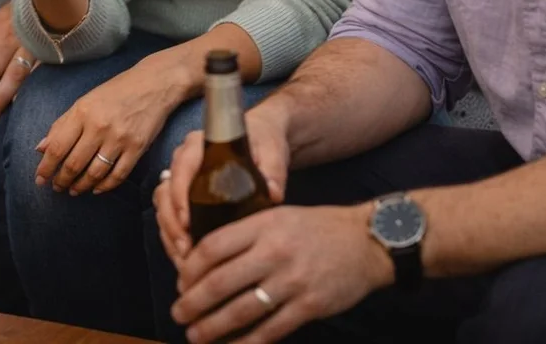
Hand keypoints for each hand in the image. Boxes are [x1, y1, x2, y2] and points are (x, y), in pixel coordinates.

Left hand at [35, 57, 183, 195]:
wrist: (153, 84)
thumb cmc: (114, 92)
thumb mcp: (84, 102)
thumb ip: (61, 125)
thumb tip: (40, 148)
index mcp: (82, 113)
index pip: (57, 148)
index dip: (46, 168)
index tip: (40, 179)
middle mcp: (99, 126)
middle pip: (74, 164)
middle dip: (61, 180)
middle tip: (57, 188)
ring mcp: (119, 139)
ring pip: (94, 173)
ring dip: (81, 186)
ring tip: (74, 190)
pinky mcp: (137, 148)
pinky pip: (118, 175)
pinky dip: (105, 186)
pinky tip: (96, 189)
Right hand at [154, 103, 290, 261]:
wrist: (262, 139)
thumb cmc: (263, 141)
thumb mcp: (271, 150)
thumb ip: (273, 169)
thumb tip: (273, 194)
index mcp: (199, 144)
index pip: (182, 168)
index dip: (179, 196)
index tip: (187, 221)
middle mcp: (184, 159)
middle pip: (165, 191)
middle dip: (172, 223)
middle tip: (186, 248)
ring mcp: (181, 178)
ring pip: (163, 206)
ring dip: (170, 233)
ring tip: (186, 258)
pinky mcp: (184, 194)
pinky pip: (169, 216)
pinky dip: (173, 237)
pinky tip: (186, 257)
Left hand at [168, 205, 393, 342]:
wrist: (367, 242)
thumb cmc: (318, 227)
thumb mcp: (279, 215)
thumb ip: (246, 231)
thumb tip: (206, 255)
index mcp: (263, 226)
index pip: (213, 247)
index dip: (190, 268)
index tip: (180, 281)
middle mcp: (274, 252)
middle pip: (221, 281)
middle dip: (193, 302)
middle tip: (178, 313)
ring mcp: (293, 281)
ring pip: (242, 310)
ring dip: (213, 326)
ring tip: (195, 335)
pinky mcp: (310, 306)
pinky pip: (271, 330)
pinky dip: (248, 343)